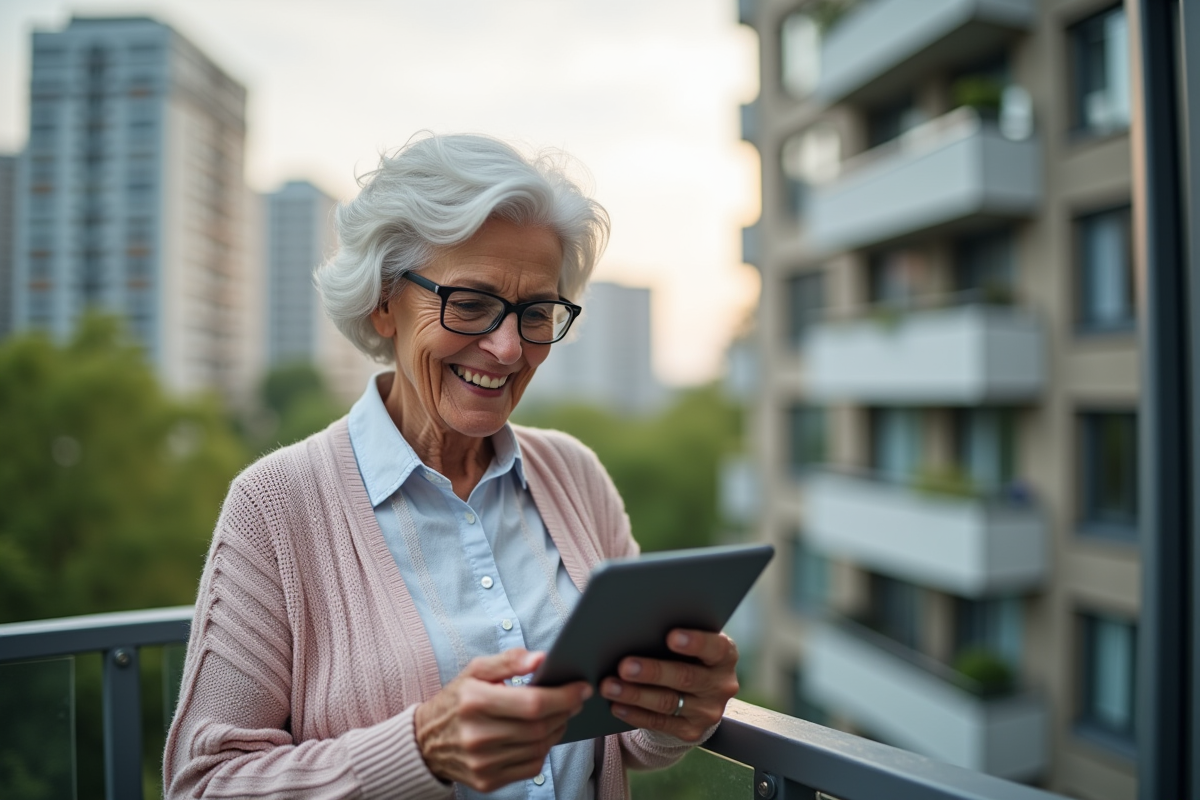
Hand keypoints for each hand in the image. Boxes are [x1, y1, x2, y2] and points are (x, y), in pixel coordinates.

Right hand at [414, 649, 591, 792]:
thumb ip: (509, 660)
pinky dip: (543, 750)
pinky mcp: (486, 781)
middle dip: (565, 711)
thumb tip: (541, 659)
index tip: (582, 688)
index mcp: (473, 702)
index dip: (564, 696)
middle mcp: (477, 735)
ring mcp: (481, 762)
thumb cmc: (457, 700)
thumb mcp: (475, 671)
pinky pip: (531, 767)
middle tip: (575, 700)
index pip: (533, 703)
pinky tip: (541, 735)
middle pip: (540, 727)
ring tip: (560, 715)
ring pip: (539, 748)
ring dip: (558, 729)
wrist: (426, 742)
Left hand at [599, 629, 738, 742]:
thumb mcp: (691, 642)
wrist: (698, 693)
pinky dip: (635, 714)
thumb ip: (675, 633)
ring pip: (668, 702)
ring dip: (635, 694)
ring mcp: (708, 711)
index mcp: (725, 656)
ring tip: (609, 686)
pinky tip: (616, 705)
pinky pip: (660, 723)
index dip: (695, 642)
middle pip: (685, 677)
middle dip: (652, 671)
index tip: (671, 636)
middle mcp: (721, 685)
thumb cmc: (687, 653)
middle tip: (624, 666)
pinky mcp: (691, 730)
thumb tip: (639, 624)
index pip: (716, 648)